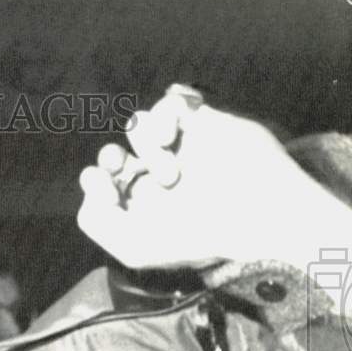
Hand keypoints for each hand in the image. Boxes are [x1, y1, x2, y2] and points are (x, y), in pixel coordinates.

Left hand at [77, 84, 351, 269]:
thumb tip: (94, 185)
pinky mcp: (203, 122)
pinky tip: (173, 137)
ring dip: (146, 144)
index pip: (102, 182)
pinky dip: (164, 114)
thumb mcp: (135, 248)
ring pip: (139, 124)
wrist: (257, 215)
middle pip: (115, 152)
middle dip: (110, 158)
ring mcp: (180, 147)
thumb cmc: (199, 237)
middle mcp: (156, 175)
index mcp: (141, 204)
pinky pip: (170, 102)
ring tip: (170, 172)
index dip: (95, 180)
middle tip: (119, 166)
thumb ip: (97, 221)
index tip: (106, 187)